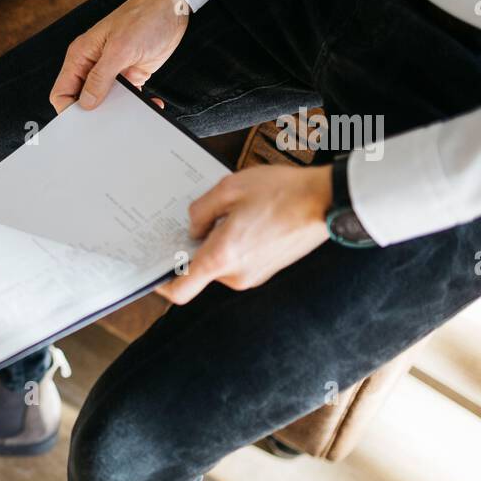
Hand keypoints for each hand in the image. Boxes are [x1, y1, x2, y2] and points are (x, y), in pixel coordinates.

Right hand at [51, 0, 188, 112]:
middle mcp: (92, 65)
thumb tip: (87, 103)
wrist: (171, 7)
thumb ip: (100, 78)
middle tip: (108, 123)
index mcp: (80, 56)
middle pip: (83, 99)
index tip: (82, 122)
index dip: (68, 109)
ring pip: (105, 101)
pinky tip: (149, 104)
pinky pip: (127, 98)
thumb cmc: (143, 17)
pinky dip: (136, 105)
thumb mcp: (119, 49)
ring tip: (130, 116)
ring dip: (118, 111)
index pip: (62, 91)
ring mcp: (111, 71)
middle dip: (94, 114)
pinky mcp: (130, 74)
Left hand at [157, 165, 333, 304]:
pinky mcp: (266, 270)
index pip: (180, 290)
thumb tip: (193, 228)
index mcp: (222, 259)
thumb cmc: (282, 193)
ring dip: (217, 242)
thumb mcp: (229, 189)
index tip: (154, 271)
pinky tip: (245, 219)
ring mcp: (254, 276)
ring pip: (220, 263)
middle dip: (196, 247)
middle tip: (199, 220)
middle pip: (200, 269)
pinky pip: (238, 260)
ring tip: (232, 213)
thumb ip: (200, 211)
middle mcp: (236, 275)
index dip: (162, 284)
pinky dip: (234, 244)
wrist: (326, 202)